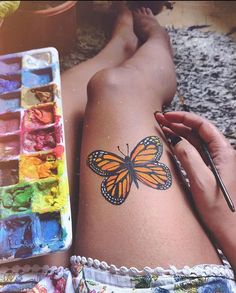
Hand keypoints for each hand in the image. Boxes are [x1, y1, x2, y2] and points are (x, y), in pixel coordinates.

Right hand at [155, 111, 235, 268]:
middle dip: (178, 123)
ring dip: (178, 133)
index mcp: (223, 152)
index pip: (203, 126)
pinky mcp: (207, 169)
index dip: (185, 118)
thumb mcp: (202, 182)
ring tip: (161, 127)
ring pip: (194, 141)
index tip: (168, 116)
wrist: (228, 229)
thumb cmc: (219, 210)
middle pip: (198, 132)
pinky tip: (170, 142)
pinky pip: (193, 152)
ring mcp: (213, 162)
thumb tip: (178, 142)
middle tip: (159, 119)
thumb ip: (189, 158)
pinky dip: (180, 145)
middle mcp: (220, 154)